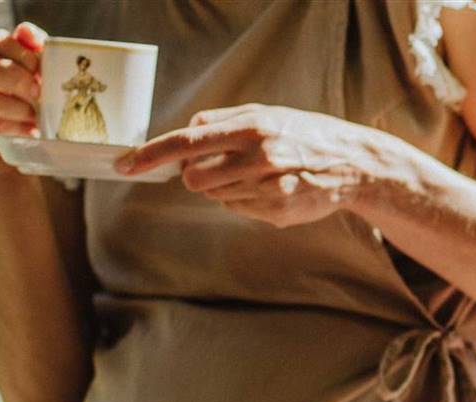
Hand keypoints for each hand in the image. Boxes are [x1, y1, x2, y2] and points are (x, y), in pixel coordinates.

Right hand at [0, 23, 44, 175]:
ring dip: (17, 108)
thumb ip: (31, 51)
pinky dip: (9, 128)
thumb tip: (27, 32)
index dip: (17, 51)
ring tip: (36, 117)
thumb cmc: (23, 106)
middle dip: (12, 77)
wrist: (17, 149)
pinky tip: (25, 133)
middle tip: (38, 91)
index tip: (39, 67)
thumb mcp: (32, 76)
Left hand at [115, 104, 393, 226]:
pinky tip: (270, 190)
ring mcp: (268, 189)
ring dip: (226, 188)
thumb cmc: (303, 134)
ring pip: (217, 197)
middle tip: (222, 167)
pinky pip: (240, 210)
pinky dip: (245, 201)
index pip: (188, 141)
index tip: (125, 165)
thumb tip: (189, 131)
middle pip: (195, 179)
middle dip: (197, 176)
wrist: (350, 163)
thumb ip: (223, 121)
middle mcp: (258, 158)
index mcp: (251, 126)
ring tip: (257, 176)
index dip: (152, 155)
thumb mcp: (265, 114)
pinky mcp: (277, 213)